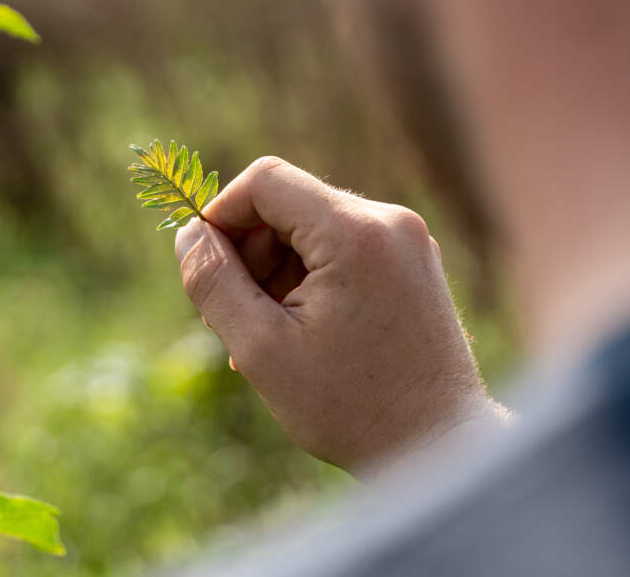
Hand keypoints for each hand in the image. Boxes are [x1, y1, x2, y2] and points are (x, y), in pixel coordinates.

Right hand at [175, 156, 506, 473]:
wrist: (442, 448)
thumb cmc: (352, 407)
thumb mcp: (261, 348)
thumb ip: (214, 282)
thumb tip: (187, 234)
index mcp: (355, 232)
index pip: (265, 181)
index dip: (220, 217)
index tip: (205, 270)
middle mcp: (390, 222)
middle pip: (288, 204)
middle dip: (248, 254)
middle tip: (229, 319)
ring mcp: (408, 241)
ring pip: (312, 227)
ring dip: (275, 272)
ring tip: (265, 337)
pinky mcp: (413, 263)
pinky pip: (342, 248)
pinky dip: (308, 279)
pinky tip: (298, 333)